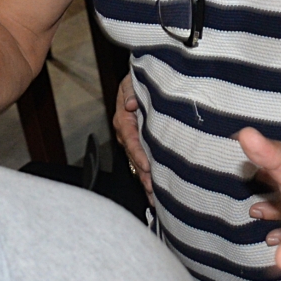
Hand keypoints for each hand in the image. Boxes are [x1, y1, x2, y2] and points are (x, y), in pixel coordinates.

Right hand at [113, 76, 153, 198]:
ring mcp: (134, 141)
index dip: (138, 153)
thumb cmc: (138, 80)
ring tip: (156, 200)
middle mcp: (127, 133)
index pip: (130, 139)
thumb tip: (131, 104)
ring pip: (139, 164)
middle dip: (144, 176)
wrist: (142, 81)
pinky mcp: (142, 145)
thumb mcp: (132, 81)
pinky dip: (150, 177)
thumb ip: (131, 91)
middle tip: (153, 192)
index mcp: (124, 118)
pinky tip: (157, 193)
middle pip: (135, 158)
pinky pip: (145, 163)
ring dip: (147, 181)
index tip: (148, 166)